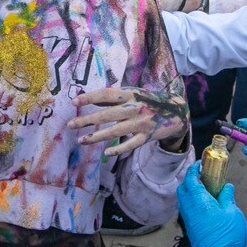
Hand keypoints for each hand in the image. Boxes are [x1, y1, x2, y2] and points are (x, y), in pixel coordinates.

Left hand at [68, 87, 188, 156]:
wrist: (176, 111)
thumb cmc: (148, 100)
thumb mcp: (132, 94)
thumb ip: (112, 98)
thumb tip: (88, 100)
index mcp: (130, 94)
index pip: (106, 95)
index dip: (89, 98)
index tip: (74, 102)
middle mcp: (135, 107)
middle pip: (107, 115)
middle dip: (87, 120)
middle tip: (70, 125)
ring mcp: (141, 123)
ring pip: (115, 131)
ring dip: (96, 137)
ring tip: (81, 140)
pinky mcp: (147, 136)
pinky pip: (130, 144)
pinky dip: (119, 149)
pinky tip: (106, 152)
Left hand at [175, 162, 246, 246]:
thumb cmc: (227, 236)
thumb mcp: (232, 212)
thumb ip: (227, 196)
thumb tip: (226, 187)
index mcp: (198, 201)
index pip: (190, 178)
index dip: (194, 169)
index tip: (201, 164)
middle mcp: (189, 208)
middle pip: (182, 188)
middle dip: (190, 179)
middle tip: (204, 176)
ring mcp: (188, 219)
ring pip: (183, 199)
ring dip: (190, 191)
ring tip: (206, 189)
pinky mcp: (190, 227)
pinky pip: (187, 209)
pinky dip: (192, 202)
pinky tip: (206, 204)